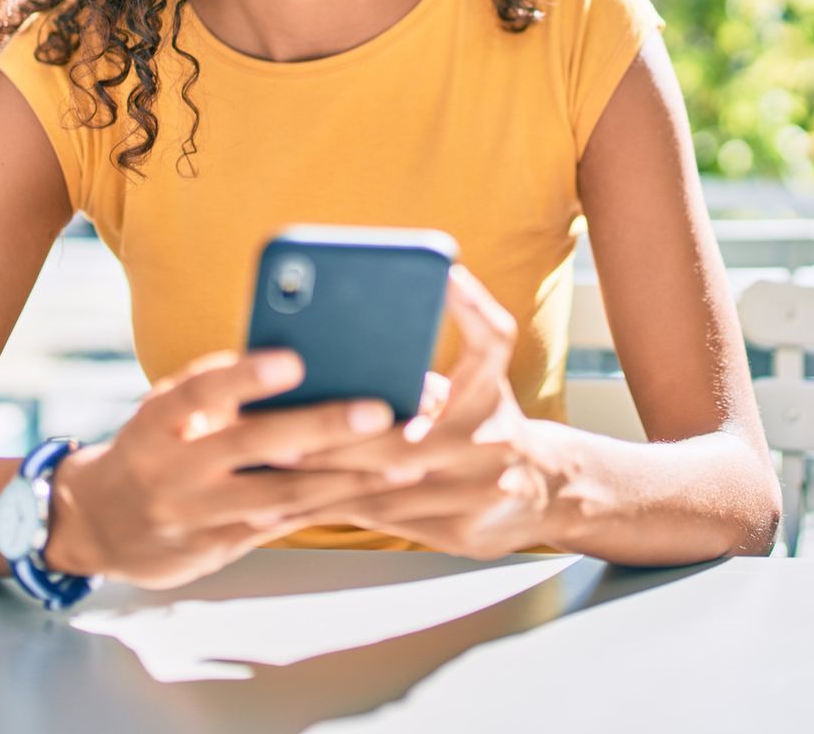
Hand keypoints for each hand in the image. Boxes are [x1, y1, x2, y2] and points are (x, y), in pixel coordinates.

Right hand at [42, 349, 409, 588]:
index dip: (244, 376)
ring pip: (278, 493)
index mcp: (159, 419)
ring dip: (343, 477)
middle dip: (320, 426)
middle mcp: (173, 466)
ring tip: (402, 461)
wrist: (95, 521)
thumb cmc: (154, 445)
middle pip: (253, 444)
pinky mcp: (216, 546)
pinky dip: (327, 506)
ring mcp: (195, 512)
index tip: (293, 359)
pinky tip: (373, 492)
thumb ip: (220, 389)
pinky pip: (281, 524)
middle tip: (378, 411)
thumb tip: (302, 356)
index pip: (201, 392)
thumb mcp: (166, 411)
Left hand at [285, 266, 556, 559]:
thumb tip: (374, 323)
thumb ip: (432, 363)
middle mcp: (492, 441)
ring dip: (324, 479)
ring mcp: (479, 492)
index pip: (492, 342)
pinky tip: (285, 509)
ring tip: (269, 466)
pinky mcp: (461, 532)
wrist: (544, 491)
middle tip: (281, 427)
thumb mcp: (475, 381)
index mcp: (493, 393)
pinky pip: (384, 522)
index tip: (439, 281)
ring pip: (387, 489)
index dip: (470, 310)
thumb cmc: (486, 422)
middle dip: (338, 436)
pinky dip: (333, 512)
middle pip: (403, 438)